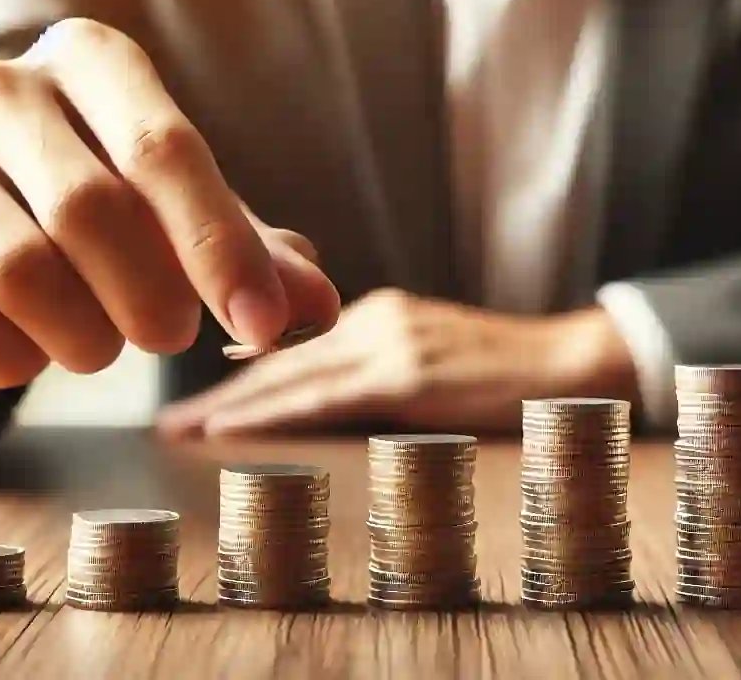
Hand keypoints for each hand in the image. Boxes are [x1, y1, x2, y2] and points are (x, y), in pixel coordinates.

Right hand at [0, 18, 340, 388]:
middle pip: (90, 208)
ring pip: (19, 270)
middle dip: (152, 296)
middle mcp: (1, 90)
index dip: (219, 245)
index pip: (162, 147)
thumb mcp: (197, 220)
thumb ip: (262, 260)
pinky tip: (31, 358)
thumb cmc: (120, 212)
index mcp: (91, 57)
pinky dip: (7, 359)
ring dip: (83, 335)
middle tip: (173, 334)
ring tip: (104, 346)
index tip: (263, 323)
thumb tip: (313, 310)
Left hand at [154, 290, 638, 436]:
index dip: (240, 367)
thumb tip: (315, 396)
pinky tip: (233, 428)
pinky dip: (271, 413)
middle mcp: (376, 315)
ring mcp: (390, 342)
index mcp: (379, 310)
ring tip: (184, 429)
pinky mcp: (406, 374)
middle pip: (278, 354)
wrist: (571, 364)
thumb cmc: (507, 371)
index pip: (292, 339)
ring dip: (232, 405)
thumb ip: (378, 367)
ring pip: (290, 375)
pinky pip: (322, 397)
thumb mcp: (433, 354)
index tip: (199, 392)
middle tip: (169, 417)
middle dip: (222, 388)